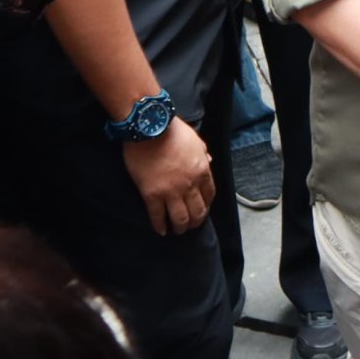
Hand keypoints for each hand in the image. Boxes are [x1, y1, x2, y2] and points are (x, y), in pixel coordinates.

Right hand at [122, 116, 213, 234]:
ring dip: (180, 227)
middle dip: (195, 222)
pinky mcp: (151, 195)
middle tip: (190, 226)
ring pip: (180, 218)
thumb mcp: (196, 140)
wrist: (149, 127)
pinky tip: (160, 230)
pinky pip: (157, 216)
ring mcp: (171, 192)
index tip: (202, 210)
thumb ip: (203, 153)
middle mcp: (189, 185)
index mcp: (202, 170)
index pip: (209, 195)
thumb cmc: (172, 130)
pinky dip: (159, 226)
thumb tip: (209, 161)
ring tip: (177, 231)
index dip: (206, 205)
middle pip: (197, 211)